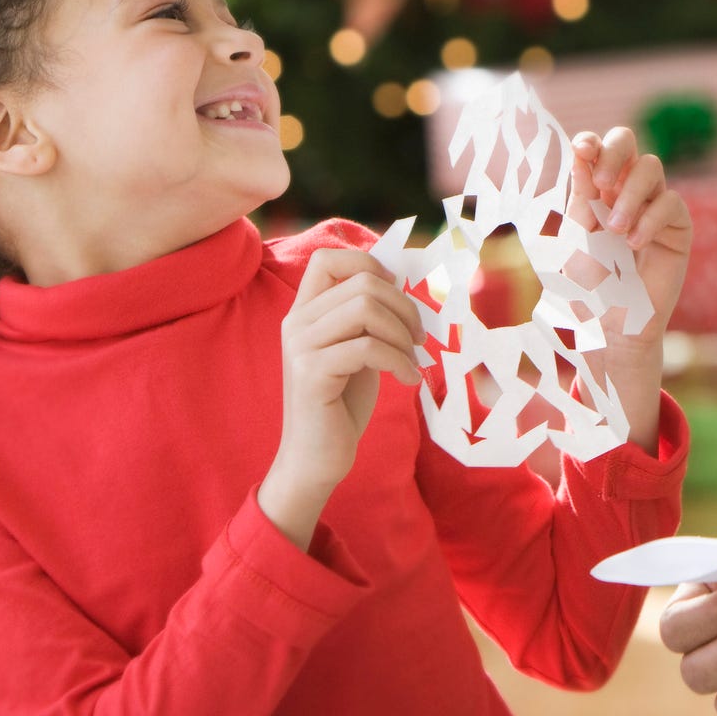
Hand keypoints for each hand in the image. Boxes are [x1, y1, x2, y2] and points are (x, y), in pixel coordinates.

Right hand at [261, 248, 422, 548]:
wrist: (317, 457)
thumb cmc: (342, 403)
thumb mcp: (357, 349)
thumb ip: (367, 317)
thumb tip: (402, 281)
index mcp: (304, 311)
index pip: (327, 258)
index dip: (369, 264)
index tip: (397, 294)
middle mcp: (296, 322)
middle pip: (362, 283)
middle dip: (404, 306)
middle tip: (420, 337)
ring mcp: (300, 347)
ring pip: (366, 309)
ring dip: (403, 333)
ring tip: (413, 357)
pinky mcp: (311, 373)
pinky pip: (368, 347)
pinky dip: (399, 361)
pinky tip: (408, 379)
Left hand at [569, 128, 690, 448]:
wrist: (610, 327)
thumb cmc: (587, 286)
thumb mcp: (576, 237)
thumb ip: (580, 196)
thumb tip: (581, 152)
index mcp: (596, 189)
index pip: (598, 149)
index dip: (591, 142)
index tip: (581, 149)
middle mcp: (626, 191)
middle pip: (629, 143)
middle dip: (614, 154)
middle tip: (599, 183)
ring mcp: (654, 206)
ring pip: (651, 168)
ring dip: (631, 194)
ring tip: (614, 230)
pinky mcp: (677, 229)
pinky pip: (671, 204)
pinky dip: (650, 219)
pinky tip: (634, 244)